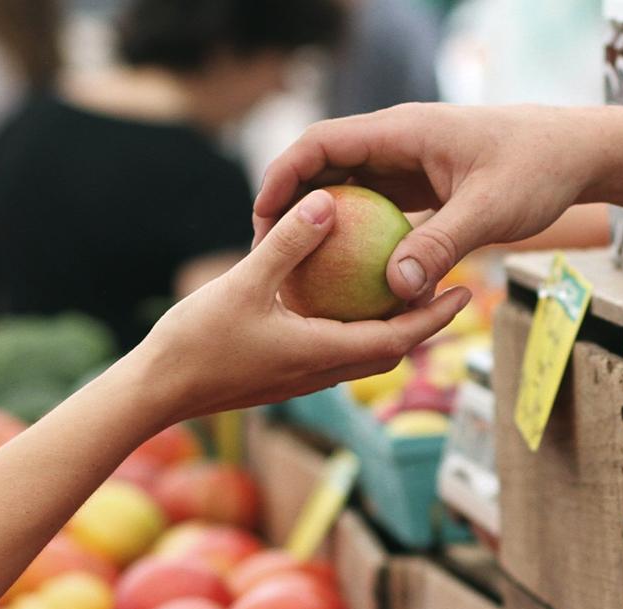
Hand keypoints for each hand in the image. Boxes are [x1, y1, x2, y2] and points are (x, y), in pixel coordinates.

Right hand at [136, 189, 470, 423]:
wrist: (156, 392)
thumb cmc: (196, 342)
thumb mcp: (244, 283)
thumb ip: (288, 244)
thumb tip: (327, 202)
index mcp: (324, 354)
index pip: (399, 339)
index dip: (436, 317)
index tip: (466, 292)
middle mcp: (322, 372)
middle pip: (390, 349)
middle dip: (424, 323)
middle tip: (450, 287)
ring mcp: (302, 378)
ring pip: (362, 353)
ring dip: (390, 328)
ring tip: (405, 290)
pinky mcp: (283, 375)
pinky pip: (333, 350)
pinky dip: (352, 328)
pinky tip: (342, 299)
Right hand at [254, 104, 600, 303]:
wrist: (576, 154)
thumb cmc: (537, 170)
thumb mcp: (489, 211)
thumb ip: (441, 246)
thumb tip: (396, 290)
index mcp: (402, 131)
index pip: (322, 143)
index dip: (284, 177)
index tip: (262, 219)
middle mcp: (398, 143)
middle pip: (326, 167)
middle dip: (292, 206)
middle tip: (268, 254)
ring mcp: (410, 164)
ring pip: (350, 191)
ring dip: (324, 225)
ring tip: (299, 271)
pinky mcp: (424, 187)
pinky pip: (379, 210)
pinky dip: (360, 238)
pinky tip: (351, 279)